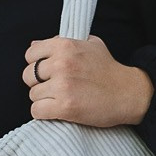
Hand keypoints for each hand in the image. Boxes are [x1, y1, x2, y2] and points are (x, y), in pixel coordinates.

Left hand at [24, 35, 153, 127]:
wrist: (128, 93)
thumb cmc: (109, 69)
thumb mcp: (91, 45)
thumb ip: (63, 42)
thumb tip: (34, 44)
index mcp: (66, 45)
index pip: (30, 54)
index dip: (37, 63)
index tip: (49, 70)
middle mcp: (62, 63)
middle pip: (28, 76)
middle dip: (39, 82)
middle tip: (56, 86)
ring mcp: (63, 85)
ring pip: (33, 95)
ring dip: (44, 99)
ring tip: (63, 97)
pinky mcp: (64, 106)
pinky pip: (36, 111)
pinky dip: (45, 113)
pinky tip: (59, 109)